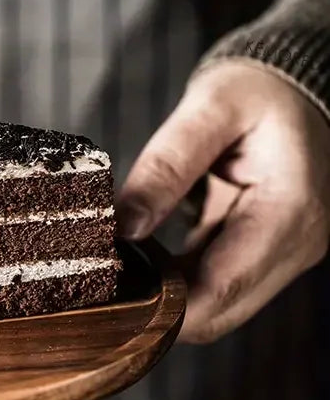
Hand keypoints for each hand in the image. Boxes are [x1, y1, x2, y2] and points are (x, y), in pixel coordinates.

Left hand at [117, 63, 329, 342]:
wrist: (297, 87)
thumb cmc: (258, 90)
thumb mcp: (209, 109)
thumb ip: (166, 167)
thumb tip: (123, 227)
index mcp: (288, 212)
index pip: (221, 290)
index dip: (164, 309)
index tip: (110, 301)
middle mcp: (297, 245)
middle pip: (220, 312)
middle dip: (161, 309)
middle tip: (103, 285)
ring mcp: (286, 254)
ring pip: (218, 306)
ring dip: (169, 296)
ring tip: (119, 266)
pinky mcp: (268, 253)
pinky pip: (219, 284)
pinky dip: (181, 280)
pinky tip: (146, 258)